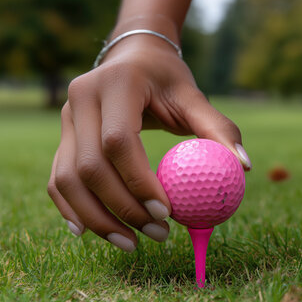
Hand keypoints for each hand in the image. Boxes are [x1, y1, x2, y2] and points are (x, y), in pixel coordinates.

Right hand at [47, 35, 250, 251]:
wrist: (132, 58)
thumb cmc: (168, 80)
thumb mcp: (194, 96)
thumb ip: (219, 129)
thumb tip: (244, 167)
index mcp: (116, 83)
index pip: (119, 141)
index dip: (139, 182)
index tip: (167, 214)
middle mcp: (81, 99)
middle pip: (91, 167)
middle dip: (122, 209)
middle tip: (158, 234)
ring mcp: (65, 118)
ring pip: (68, 179)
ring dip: (98, 219)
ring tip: (132, 243)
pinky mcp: (62, 136)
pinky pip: (58, 180)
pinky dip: (72, 209)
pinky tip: (90, 233)